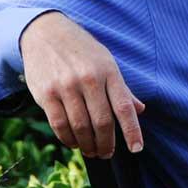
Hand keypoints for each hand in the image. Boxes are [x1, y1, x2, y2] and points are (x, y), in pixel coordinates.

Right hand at [20, 11, 144, 157]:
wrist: (46, 33)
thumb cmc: (83, 51)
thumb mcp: (107, 63)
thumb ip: (122, 89)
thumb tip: (140, 110)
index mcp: (109, 72)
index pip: (124, 107)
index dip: (132, 131)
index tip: (137, 148)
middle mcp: (89, 79)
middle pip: (102, 122)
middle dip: (107, 143)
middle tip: (107, 154)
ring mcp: (66, 86)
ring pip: (81, 127)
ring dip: (88, 145)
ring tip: (92, 151)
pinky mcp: (46, 93)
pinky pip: (59, 124)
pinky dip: (68, 139)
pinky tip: (74, 142)